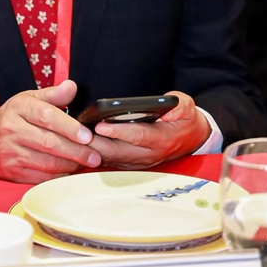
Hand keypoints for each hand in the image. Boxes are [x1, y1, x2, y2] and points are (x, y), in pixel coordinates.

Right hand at [0, 80, 101, 183]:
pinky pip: (41, 177)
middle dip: (76, 151)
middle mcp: (12, 130)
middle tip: (95, 155)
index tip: (87, 135)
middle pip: (49, 142)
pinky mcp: (12, 172)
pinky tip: (70, 171)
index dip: (69, 127)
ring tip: (86, 162)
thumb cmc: (12, 118)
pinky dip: (58, 176)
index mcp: (19, 108)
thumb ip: (53, 94)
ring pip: (46, 162)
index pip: (47, 116)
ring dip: (70, 164)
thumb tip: (72, 87)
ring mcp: (11, 153)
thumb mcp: (29, 99)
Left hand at [90, 92, 210, 169]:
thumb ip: (175, 103)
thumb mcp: (186, 106)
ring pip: (111, 159)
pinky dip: (95, 155)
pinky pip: (110, 161)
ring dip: (92, 151)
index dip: (119, 131)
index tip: (101, 125)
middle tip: (78, 134)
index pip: (138, 135)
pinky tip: (80, 147)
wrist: (192, 139)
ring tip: (74, 140)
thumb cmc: (185, 120)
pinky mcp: (131, 163)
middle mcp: (148, 153)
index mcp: (161, 138)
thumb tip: (162, 102)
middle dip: (96, 144)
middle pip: (118, 151)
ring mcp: (139, 161)